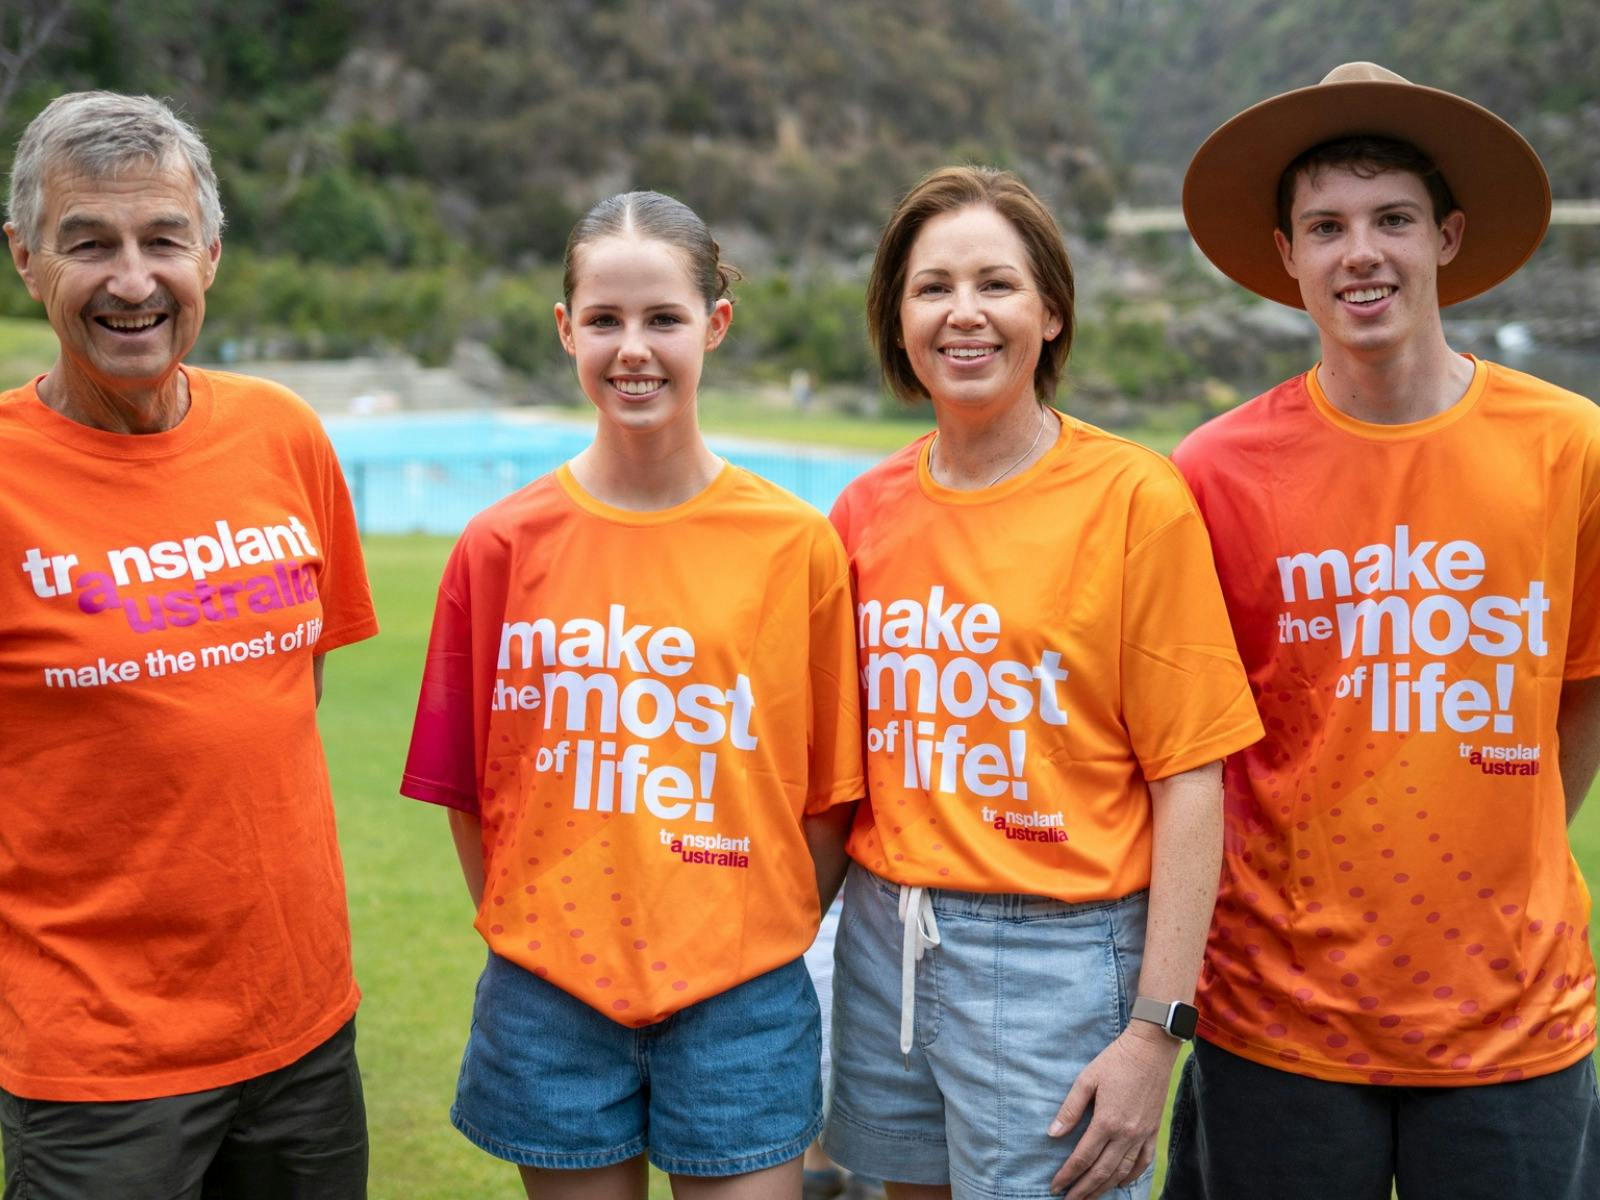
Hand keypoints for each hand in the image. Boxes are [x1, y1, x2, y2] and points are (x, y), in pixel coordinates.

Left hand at [1047, 1022, 1179, 1197]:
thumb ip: (1070, 1109)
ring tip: (1090, 1198)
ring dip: (1104, 1188)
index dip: (1068, 1175)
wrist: (1151, 1050)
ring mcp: (1142, 1135)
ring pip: (1122, 1172)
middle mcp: (1126, 1134)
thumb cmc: (1115, 1061)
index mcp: (1106, 1121)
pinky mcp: (1153, 1131)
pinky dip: (1131, 1177)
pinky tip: (1121, 1184)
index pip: (1083, 1158)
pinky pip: (1143, 1162)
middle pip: (1102, 1172)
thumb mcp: (1086, 1079)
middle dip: (1083, 1191)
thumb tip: (1052, 1134)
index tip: (1055, 1186)